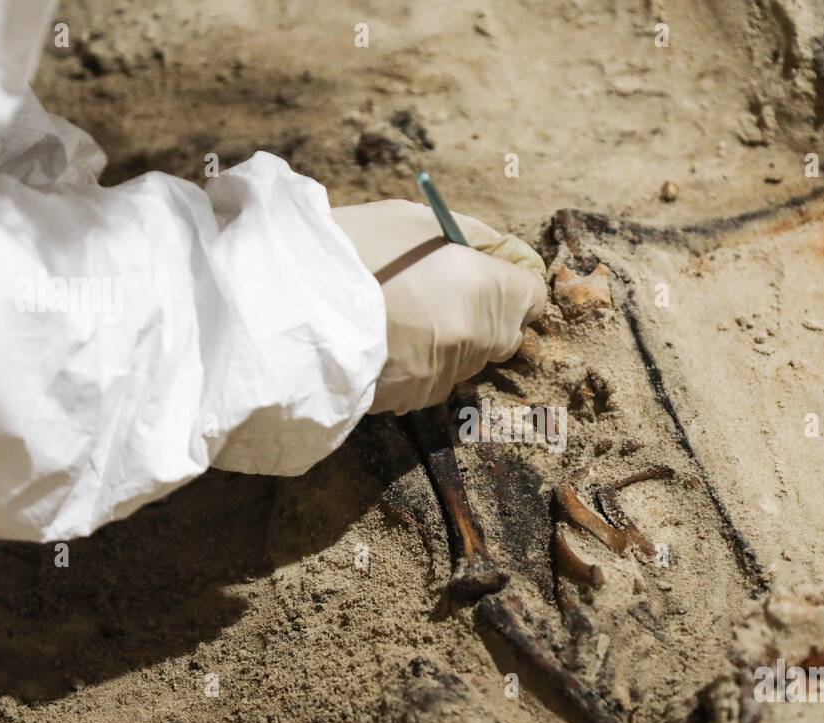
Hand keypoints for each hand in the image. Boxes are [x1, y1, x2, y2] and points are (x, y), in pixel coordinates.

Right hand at [331, 199, 545, 413]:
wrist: (290, 310)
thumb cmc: (354, 252)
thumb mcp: (417, 222)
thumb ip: (474, 240)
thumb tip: (501, 257)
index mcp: (488, 294)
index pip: (532, 295)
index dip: (511, 276)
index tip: (484, 265)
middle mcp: (478, 343)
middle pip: (505, 330)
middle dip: (483, 309)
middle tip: (438, 285)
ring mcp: (446, 377)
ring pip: (467, 355)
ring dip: (449, 336)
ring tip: (400, 312)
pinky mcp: (414, 400)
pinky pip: (433, 376)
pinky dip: (419, 360)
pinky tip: (384, 340)